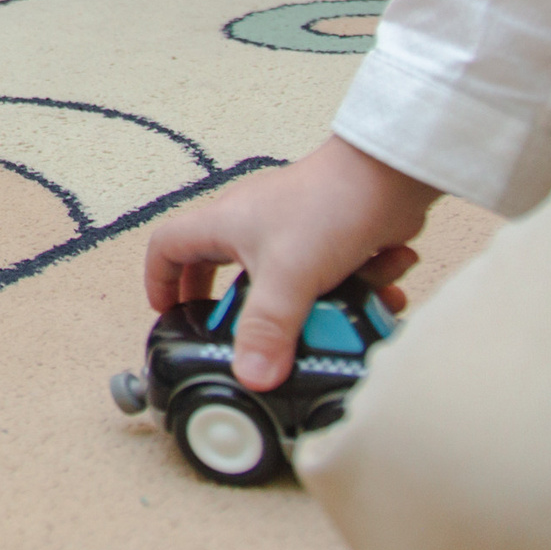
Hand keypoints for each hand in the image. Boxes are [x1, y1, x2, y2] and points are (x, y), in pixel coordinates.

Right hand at [143, 137, 440, 390]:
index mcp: (224, 224)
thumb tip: (251, 376)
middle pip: (220, 268)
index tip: (169, 314)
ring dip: (313, 305)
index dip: (160, 281)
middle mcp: (250, 225)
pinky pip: (329, 275)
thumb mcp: (288, 276)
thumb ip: (267, 329)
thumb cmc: (328, 204)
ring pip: (284, 279)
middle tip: (239, 339)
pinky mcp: (328, 237)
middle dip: (234, 309)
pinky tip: (381, 295)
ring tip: (337, 321)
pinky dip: (354, 290)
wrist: (390, 173)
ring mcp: (291, 231)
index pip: (168, 247)